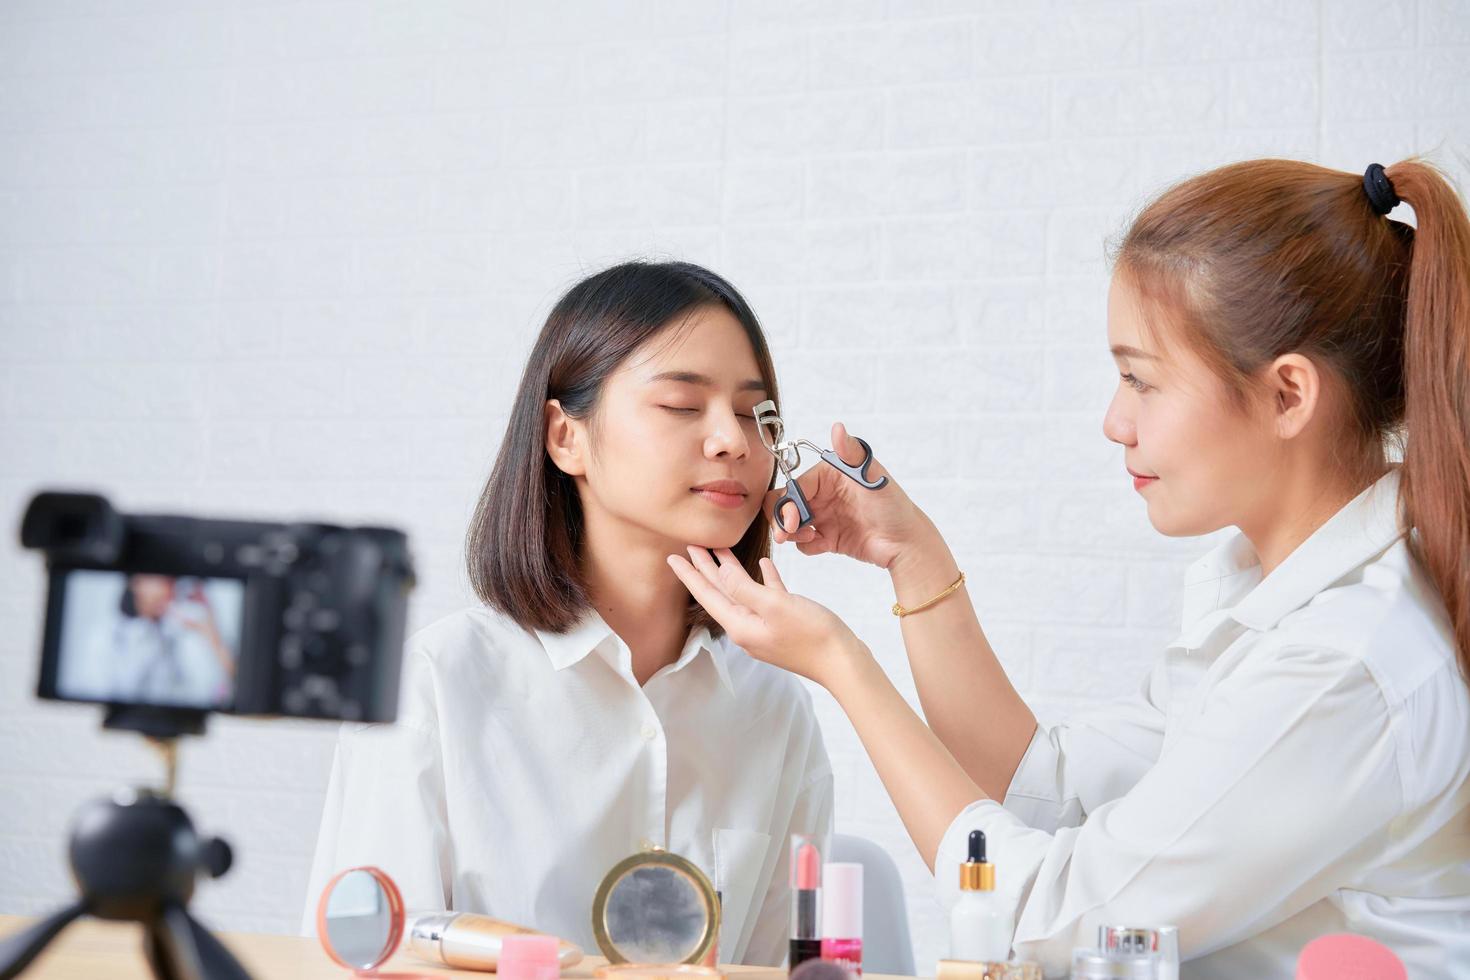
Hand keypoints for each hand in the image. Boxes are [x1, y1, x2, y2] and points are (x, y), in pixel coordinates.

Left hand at [667, 547, 865, 689]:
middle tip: (691, 545)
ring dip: (731, 570)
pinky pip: (767, 596)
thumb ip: (744, 589)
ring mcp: (766, 627)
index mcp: (740, 624)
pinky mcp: (784, 623)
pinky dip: (762, 580)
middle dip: (705, 568)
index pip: (707, 594)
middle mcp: (748, 627)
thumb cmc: (812, 636)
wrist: (843, 663)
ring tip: (720, 550)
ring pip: (742, 592)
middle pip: (720, 592)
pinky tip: (764, 566)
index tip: (672, 556)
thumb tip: (719, 574)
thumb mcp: (775, 607)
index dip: (689, 574)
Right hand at [769, 422, 930, 568]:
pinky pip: (803, 542)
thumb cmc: (893, 505)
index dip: (788, 502)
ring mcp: (824, 516)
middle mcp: (823, 494)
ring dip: (790, 533)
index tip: (794, 520)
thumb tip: (837, 427)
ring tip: (808, 539)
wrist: (906, 542)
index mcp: (828, 475)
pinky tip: (822, 545)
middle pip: (785, 504)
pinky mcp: (827, 538)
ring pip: (789, 524)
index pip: (795, 486)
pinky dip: (805, 546)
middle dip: (781, 519)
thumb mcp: (872, 476)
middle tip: (786, 535)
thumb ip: (851, 452)